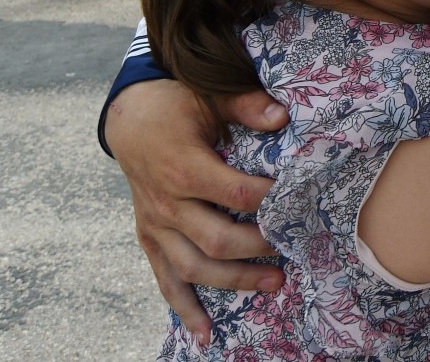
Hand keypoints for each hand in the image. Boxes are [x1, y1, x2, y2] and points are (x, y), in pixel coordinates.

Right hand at [105, 80, 287, 340]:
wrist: (128, 119)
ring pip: (194, 267)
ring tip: (275, 285)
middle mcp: (167, 203)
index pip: (236, 194)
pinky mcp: (150, 237)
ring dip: (234, 281)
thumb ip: (246, 105)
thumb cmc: (176, 105)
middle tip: (294, 249)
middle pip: (217, 239)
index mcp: (185, 167)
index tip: (301, 203)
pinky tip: (205, 334)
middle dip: (259, 249)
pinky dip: (185, 308)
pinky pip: (165, 279)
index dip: (272, 201)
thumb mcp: (209, 95)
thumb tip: (282, 116)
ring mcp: (156, 225)